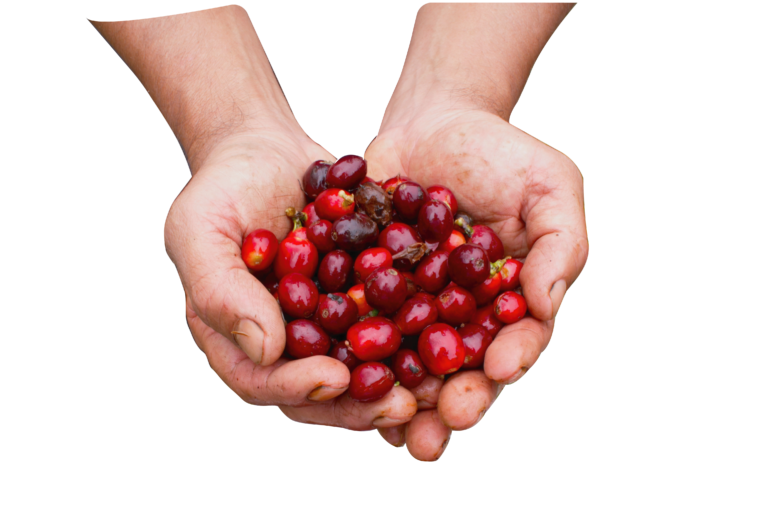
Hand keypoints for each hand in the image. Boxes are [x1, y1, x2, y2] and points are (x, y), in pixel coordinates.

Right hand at [163, 129, 416, 428]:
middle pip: (316, 391)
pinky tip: (449, 339)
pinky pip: (387, 327)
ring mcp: (322, 326)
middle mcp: (281, 343)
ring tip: (432, 388)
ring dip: (395, 385)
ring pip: (358, 370)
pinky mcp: (358, 302)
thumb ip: (220, 291)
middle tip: (400, 407)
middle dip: (357, 405)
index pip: (259, 380)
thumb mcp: (199, 229)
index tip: (333, 379)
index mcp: (234, 338)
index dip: (294, 387)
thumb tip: (266, 351)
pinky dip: (415, 338)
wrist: (265, 150)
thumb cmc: (222, 187)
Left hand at [364, 108, 587, 458]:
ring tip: (390, 428)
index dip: (510, 360)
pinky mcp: (365, 296)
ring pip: (407, 367)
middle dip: (452, 403)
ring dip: (399, 402)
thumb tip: (546, 304)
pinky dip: (350, 356)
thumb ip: (560, 245)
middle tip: (442, 427)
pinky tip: (343, 378)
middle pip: (460, 372)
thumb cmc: (503, 154)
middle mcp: (461, 320)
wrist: (433, 123)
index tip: (499, 370)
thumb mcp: (550, 187)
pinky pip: (357, 332)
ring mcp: (412, 313)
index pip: (517, 342)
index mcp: (510, 305)